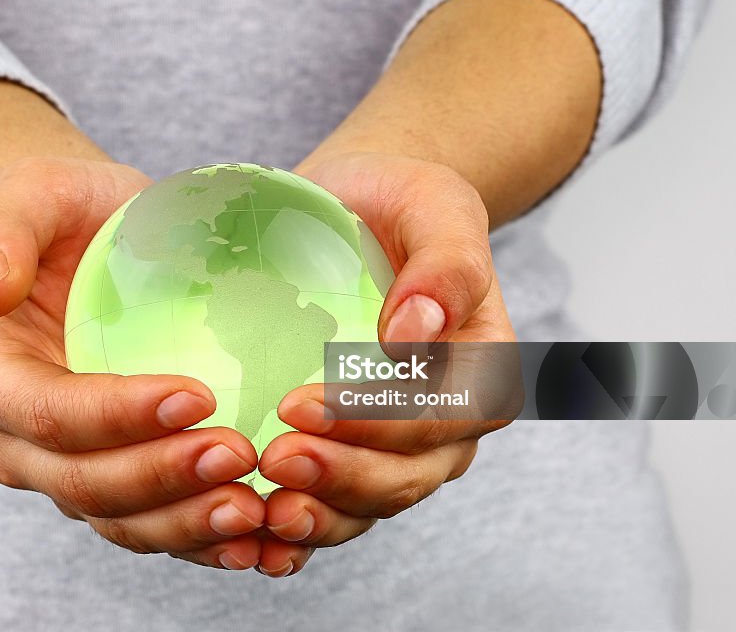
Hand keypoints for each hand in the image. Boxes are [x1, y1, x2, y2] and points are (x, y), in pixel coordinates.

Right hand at [0, 157, 266, 570]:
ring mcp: (66, 470)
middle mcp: (17, 440)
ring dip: (187, 524)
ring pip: (121, 522)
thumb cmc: (66, 212)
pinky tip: (258, 537)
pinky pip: (154, 526)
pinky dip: (202, 541)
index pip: (49, 414)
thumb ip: (1, 234)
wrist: (96, 244)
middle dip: (163, 478)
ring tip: (256, 507)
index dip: (118, 417)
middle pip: (85, 483)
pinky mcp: (116, 484)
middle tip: (241, 454)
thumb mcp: (34, 194)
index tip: (197, 395)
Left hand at [253, 151, 516, 574]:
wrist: (360, 211)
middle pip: (408, 474)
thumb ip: (446, 265)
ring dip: (321, 514)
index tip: (301, 406)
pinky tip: (258, 536)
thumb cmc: (400, 204)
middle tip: (273, 459)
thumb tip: (419, 333)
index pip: (439, 417)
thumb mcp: (435, 205)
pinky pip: (338, 504)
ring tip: (264, 509)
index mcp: (482, 367)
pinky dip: (304, 527)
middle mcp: (449, 419)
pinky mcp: (353, 452)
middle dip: (342, 477)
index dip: (375, 423)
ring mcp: (401, 445)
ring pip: (372, 503)